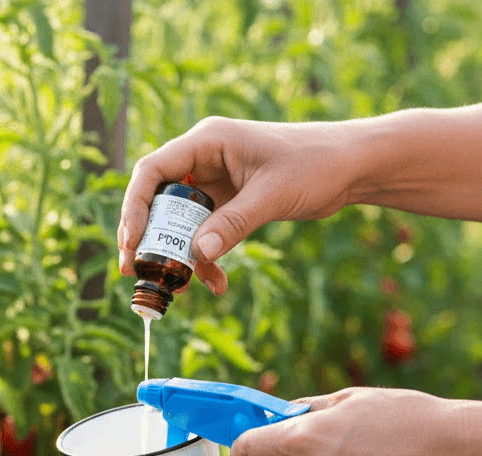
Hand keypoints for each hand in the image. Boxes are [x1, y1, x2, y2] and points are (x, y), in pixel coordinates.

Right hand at [118, 117, 356, 295]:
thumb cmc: (316, 164)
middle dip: (148, 239)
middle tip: (135, 271)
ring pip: (179, 223)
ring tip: (178, 288)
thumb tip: (195, 254)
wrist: (351, 167)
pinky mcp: (228, 204)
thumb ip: (233, 223)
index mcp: (208, 142)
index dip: (135, 206)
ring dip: (176, 256)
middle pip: (158, 200)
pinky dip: (206, 260)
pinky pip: (204, 235)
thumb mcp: (272, 195)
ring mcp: (214, 184)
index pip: (153, 171)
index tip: (130, 242)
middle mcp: (204, 160)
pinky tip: (218, 284)